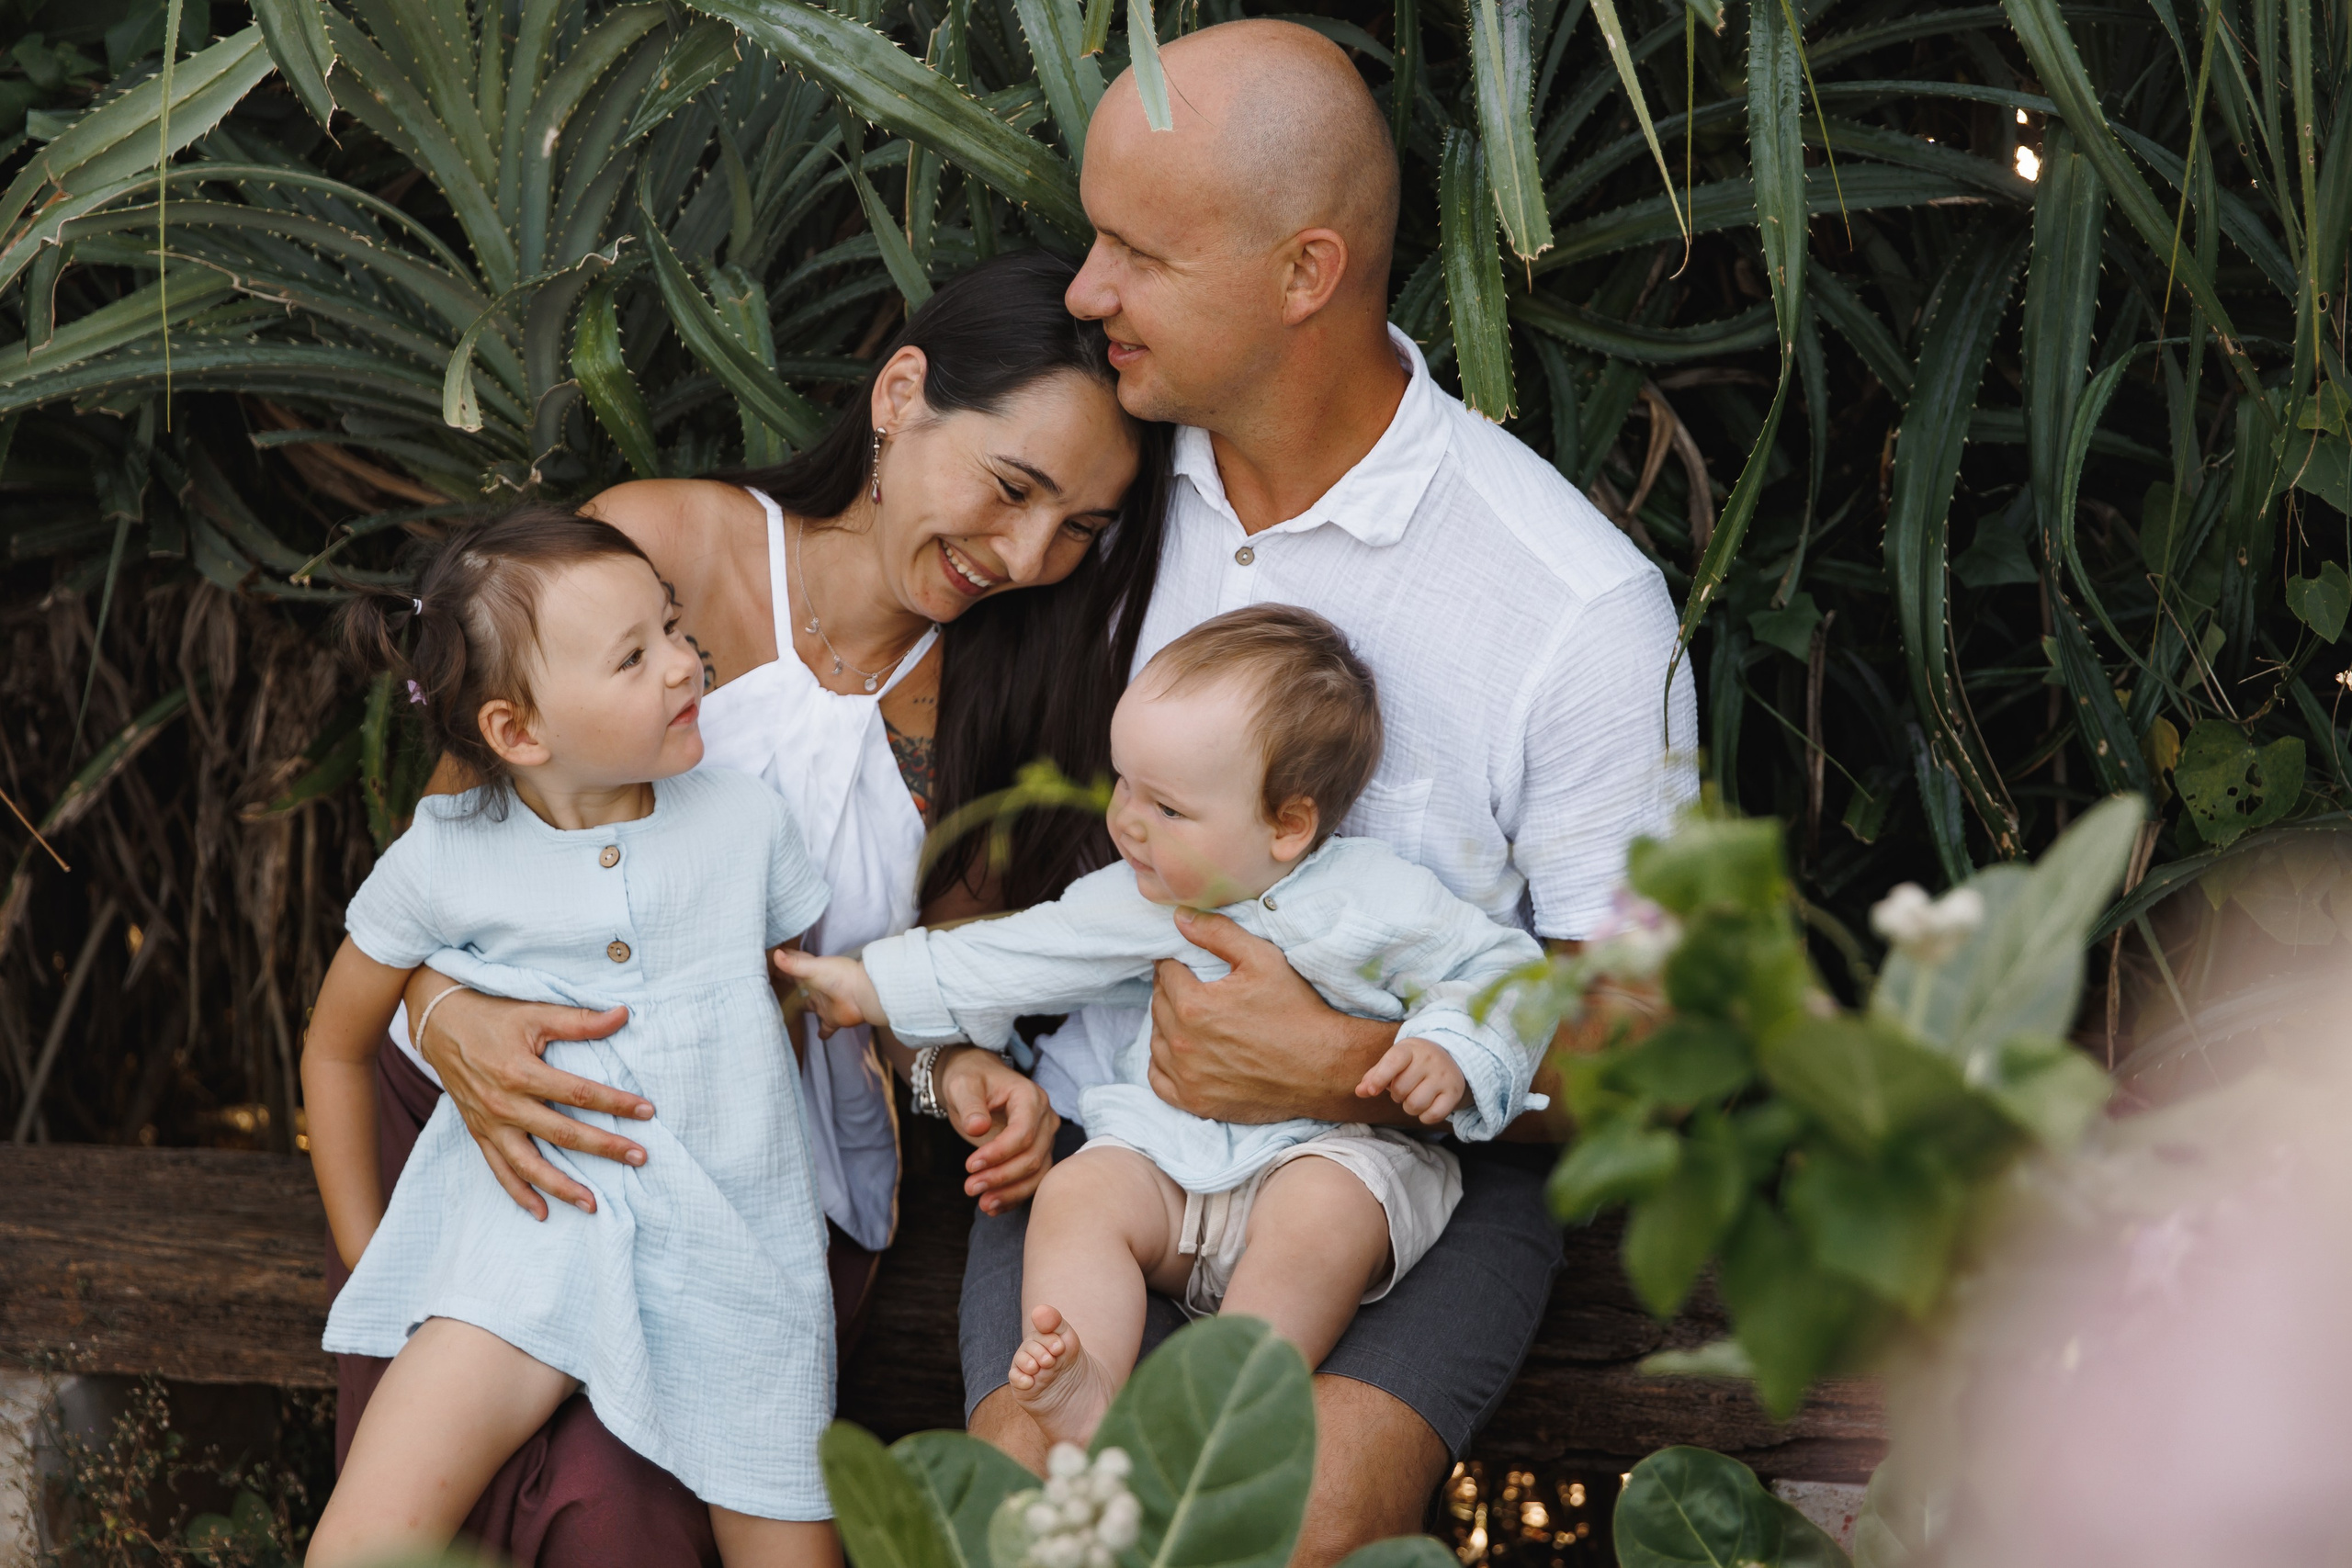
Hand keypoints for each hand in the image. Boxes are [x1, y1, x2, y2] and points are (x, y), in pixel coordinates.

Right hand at [414, 982, 645, 1220]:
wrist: (440, 1025)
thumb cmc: (492, 1016)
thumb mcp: (535, 1013)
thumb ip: (579, 1021)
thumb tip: (623, 1014)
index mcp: (521, 1073)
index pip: (578, 1093)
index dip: (615, 1103)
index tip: (647, 1111)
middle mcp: (504, 1104)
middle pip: (562, 1134)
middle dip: (604, 1148)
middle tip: (639, 1158)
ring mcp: (490, 1124)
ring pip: (529, 1165)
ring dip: (561, 1187)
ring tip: (593, 1204)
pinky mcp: (479, 1134)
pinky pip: (500, 1170)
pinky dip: (520, 1194)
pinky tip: (543, 1212)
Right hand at [771, 949, 883, 1035]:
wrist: (862, 994)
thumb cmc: (839, 976)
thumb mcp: (813, 968)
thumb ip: (794, 964)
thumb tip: (775, 954)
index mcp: (811, 973)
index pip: (794, 965)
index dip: (783, 963)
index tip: (769, 961)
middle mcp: (816, 988)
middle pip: (799, 986)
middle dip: (789, 986)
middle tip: (772, 988)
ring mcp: (824, 1004)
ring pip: (809, 1006)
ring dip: (802, 1008)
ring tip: (788, 1012)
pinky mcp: (832, 1019)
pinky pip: (826, 1028)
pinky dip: (823, 1033)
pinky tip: (819, 1037)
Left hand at [932, 1047, 1059, 1214]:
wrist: (977, 1081)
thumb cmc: (970, 1079)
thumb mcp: (962, 1086)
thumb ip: (970, 1105)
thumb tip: (978, 1127)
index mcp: (1030, 1097)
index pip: (1023, 1132)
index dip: (998, 1153)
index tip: (969, 1166)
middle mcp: (1045, 1118)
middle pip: (1032, 1156)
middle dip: (1001, 1177)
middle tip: (970, 1188)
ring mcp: (1045, 1137)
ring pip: (1038, 1173)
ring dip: (1011, 1192)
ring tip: (983, 1204)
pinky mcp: (1038, 1152)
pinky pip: (1034, 1180)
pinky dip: (1015, 1195)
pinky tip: (994, 1207)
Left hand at [1149, 907, 1404, 1124]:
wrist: (1324, 1068)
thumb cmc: (1297, 1011)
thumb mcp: (1263, 959)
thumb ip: (1217, 933)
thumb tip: (1179, 917)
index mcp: (1193, 1005)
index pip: (1165, 973)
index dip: (1176, 963)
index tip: (1188, 963)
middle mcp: (1183, 1043)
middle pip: (1158, 1005)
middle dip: (1171, 991)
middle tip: (1191, 986)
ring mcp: (1187, 1077)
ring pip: (1156, 1041)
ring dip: (1166, 1025)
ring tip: (1188, 1017)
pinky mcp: (1196, 1102)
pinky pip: (1158, 1080)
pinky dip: (1163, 1064)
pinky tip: (1179, 1052)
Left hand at [1356, 1037, 1466, 1124]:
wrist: (1451, 1057)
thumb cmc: (1414, 1062)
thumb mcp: (1394, 1061)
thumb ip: (1374, 1076)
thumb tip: (1359, 1091)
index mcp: (1410, 1048)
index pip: (1393, 1062)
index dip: (1379, 1078)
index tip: (1371, 1091)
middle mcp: (1430, 1060)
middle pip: (1400, 1090)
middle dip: (1397, 1094)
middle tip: (1405, 1087)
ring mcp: (1444, 1076)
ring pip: (1415, 1105)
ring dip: (1409, 1107)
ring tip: (1415, 1095)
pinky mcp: (1454, 1092)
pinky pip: (1433, 1115)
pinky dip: (1425, 1117)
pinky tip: (1427, 1106)